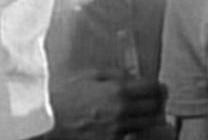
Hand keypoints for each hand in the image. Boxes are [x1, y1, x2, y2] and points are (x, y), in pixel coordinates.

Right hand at [50, 70, 167, 138]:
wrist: (47, 121)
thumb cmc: (66, 95)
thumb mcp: (90, 74)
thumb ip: (116, 74)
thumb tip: (134, 77)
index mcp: (118, 90)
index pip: (153, 88)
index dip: (160, 87)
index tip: (160, 88)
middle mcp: (122, 111)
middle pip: (155, 107)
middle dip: (159, 102)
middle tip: (157, 99)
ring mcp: (118, 129)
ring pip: (149, 124)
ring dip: (152, 117)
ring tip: (148, 113)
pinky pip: (134, 136)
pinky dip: (137, 131)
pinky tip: (132, 125)